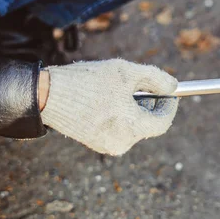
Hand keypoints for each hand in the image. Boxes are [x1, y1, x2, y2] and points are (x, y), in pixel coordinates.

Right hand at [40, 59, 178, 155]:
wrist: (46, 94)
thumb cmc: (88, 82)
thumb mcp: (127, 72)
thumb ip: (155, 78)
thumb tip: (173, 86)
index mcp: (133, 128)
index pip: (163, 122)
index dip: (169, 105)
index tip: (170, 93)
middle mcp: (122, 143)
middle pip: (148, 124)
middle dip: (150, 104)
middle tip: (146, 86)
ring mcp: (107, 146)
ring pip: (133, 126)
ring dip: (134, 108)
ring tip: (120, 90)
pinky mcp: (95, 144)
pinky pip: (118, 129)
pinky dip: (120, 115)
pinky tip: (107, 100)